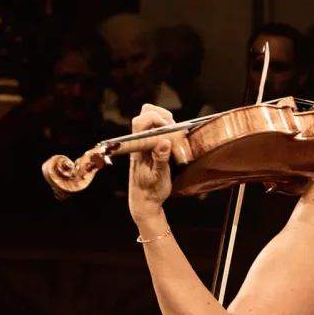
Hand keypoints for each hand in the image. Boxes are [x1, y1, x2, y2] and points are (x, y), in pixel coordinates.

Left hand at [129, 104, 175, 222]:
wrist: (144, 201)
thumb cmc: (151, 190)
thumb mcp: (158, 177)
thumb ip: (161, 159)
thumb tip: (165, 141)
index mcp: (138, 148)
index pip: (140, 122)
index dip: (156, 119)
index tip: (169, 128)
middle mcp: (140, 142)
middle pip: (145, 113)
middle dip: (161, 115)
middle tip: (173, 128)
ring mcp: (145, 142)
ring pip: (151, 118)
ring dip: (166, 121)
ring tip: (175, 134)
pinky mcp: (151, 146)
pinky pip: (157, 129)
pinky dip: (168, 128)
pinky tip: (174, 140)